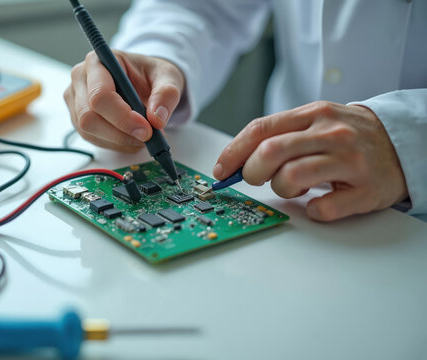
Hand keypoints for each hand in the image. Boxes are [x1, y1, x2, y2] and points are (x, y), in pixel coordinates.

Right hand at [63, 50, 184, 151]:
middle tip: (147, 137)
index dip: (122, 117)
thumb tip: (157, 118)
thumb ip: (166, 94)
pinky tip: (131, 138)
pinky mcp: (77, 117)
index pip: (100, 94)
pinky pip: (91, 138)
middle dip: (120, 133)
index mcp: (98, 61)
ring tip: (142, 136)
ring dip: (118, 140)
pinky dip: (114, 144)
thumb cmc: (150, 75)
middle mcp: (80, 79)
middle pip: (88, 116)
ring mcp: (75, 100)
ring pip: (88, 131)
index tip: (146, 129)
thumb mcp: (168, 77)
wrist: (143, 82)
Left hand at [213, 101, 407, 221]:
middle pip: (271, 152)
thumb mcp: (315, 123)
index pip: (260, 129)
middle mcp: (330, 134)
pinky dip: (312, 210)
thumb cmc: (347, 137)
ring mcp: (349, 160)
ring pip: (292, 177)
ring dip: (281, 190)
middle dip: (251, 172)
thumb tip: (235, 162)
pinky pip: (325, 207)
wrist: (402, 143)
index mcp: (312, 115)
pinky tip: (317, 204)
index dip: (233, 152)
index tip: (222, 170)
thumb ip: (279, 136)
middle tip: (255, 180)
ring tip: (292, 188)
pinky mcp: (366, 189)